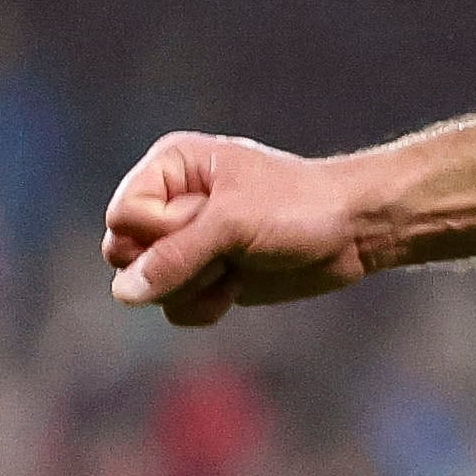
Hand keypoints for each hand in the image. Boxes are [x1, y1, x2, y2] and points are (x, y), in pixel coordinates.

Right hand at [101, 135, 379, 326]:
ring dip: (195, 286)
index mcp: (169, 168)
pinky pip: (174, 307)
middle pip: (124, 254)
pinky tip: (239, 284)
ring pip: (147, 287)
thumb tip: (123, 293)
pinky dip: (205, 304)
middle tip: (224, 250)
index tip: (208, 221)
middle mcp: (168, 203)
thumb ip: (175, 257)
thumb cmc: (299, 208)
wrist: (353, 233)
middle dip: (174, 264)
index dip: (158, 232)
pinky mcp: (203, 275)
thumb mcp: (234, 224)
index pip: (122, 216)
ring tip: (236, 265)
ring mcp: (184, 243)